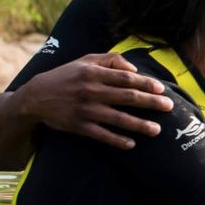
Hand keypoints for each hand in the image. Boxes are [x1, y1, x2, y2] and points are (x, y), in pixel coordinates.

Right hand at [20, 53, 174, 148]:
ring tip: (157, 130)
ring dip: (139, 125)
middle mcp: (90, 91)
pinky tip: (132, 144)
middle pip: (127, 97)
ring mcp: (84, 110)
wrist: (35, 97)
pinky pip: (101, 135)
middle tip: (168, 107)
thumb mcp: (85, 60)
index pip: (126, 78)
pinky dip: (116, 140)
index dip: (145, 83)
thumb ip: (111, 60)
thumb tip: (134, 70)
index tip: (161, 89)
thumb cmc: (66, 76)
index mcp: (93, 73)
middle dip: (150, 103)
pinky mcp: (78, 126)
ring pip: (117, 119)